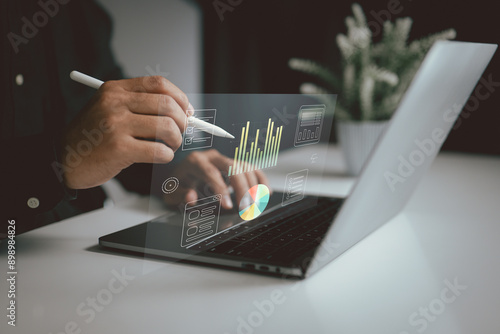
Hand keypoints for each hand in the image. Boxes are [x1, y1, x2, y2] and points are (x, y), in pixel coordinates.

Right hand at [59, 76, 190, 188]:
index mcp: (114, 90)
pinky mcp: (118, 149)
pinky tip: (160, 157)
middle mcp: (114, 103)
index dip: (179, 98)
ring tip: (169, 147)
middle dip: (182, 122)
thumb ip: (140, 106)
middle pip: (167, 105)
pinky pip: (159, 151)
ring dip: (175, 141)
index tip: (187, 112)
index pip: (159, 84)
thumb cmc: (93, 137)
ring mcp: (116, 125)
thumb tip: (183, 111)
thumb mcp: (110, 110)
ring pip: (167, 128)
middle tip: (179, 133)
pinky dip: (166, 156)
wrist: (63, 159)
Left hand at [163, 149, 270, 209]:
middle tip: (247, 208)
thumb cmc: (179, 183)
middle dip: (242, 188)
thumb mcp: (171, 191)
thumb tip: (191, 197)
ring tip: (255, 205)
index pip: (211, 173)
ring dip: (253, 186)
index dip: (221, 190)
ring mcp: (225, 158)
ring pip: (245, 166)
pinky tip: (265, 192)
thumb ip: (180, 194)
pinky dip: (260, 179)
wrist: (183, 172)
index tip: (229, 206)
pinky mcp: (235, 163)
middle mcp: (212, 157)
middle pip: (233, 167)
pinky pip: (251, 167)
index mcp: (195, 161)